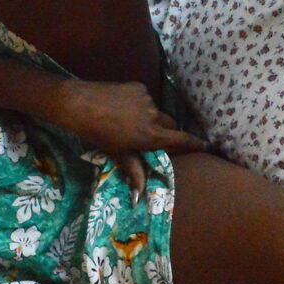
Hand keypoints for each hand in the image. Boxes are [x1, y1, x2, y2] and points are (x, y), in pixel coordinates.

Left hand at [51, 80, 208, 204]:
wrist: (78, 104)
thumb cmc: (97, 134)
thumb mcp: (117, 153)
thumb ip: (134, 171)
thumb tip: (139, 196)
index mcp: (151, 136)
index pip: (181, 139)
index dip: (195, 143)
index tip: (205, 145)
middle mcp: (154, 116)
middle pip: (170, 125)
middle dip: (166, 132)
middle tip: (153, 137)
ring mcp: (147, 99)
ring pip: (156, 111)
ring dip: (149, 118)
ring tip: (128, 121)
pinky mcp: (138, 86)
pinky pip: (144, 98)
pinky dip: (138, 104)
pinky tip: (122, 107)